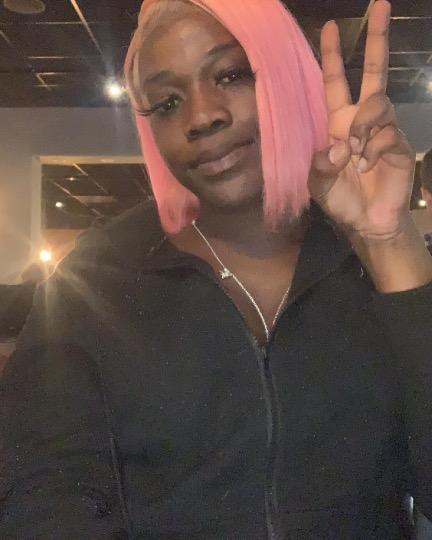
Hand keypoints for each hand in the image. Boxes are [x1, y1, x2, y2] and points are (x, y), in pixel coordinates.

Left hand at [308, 0, 415, 240]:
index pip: (335, 83)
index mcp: (339, 124)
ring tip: (354, 154)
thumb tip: (339, 145)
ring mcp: (383, 130)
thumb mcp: (318, 184)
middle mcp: (362, 120)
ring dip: (362, 126)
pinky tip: (367, 167)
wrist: (366, 221)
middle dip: (375, 40)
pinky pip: (387, 134)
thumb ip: (319, 165)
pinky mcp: (399, 145)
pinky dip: (373, 150)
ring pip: (378, 104)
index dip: (332, 57)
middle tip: (381, 4)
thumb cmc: (341, 200)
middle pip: (372, 73)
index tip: (330, 28)